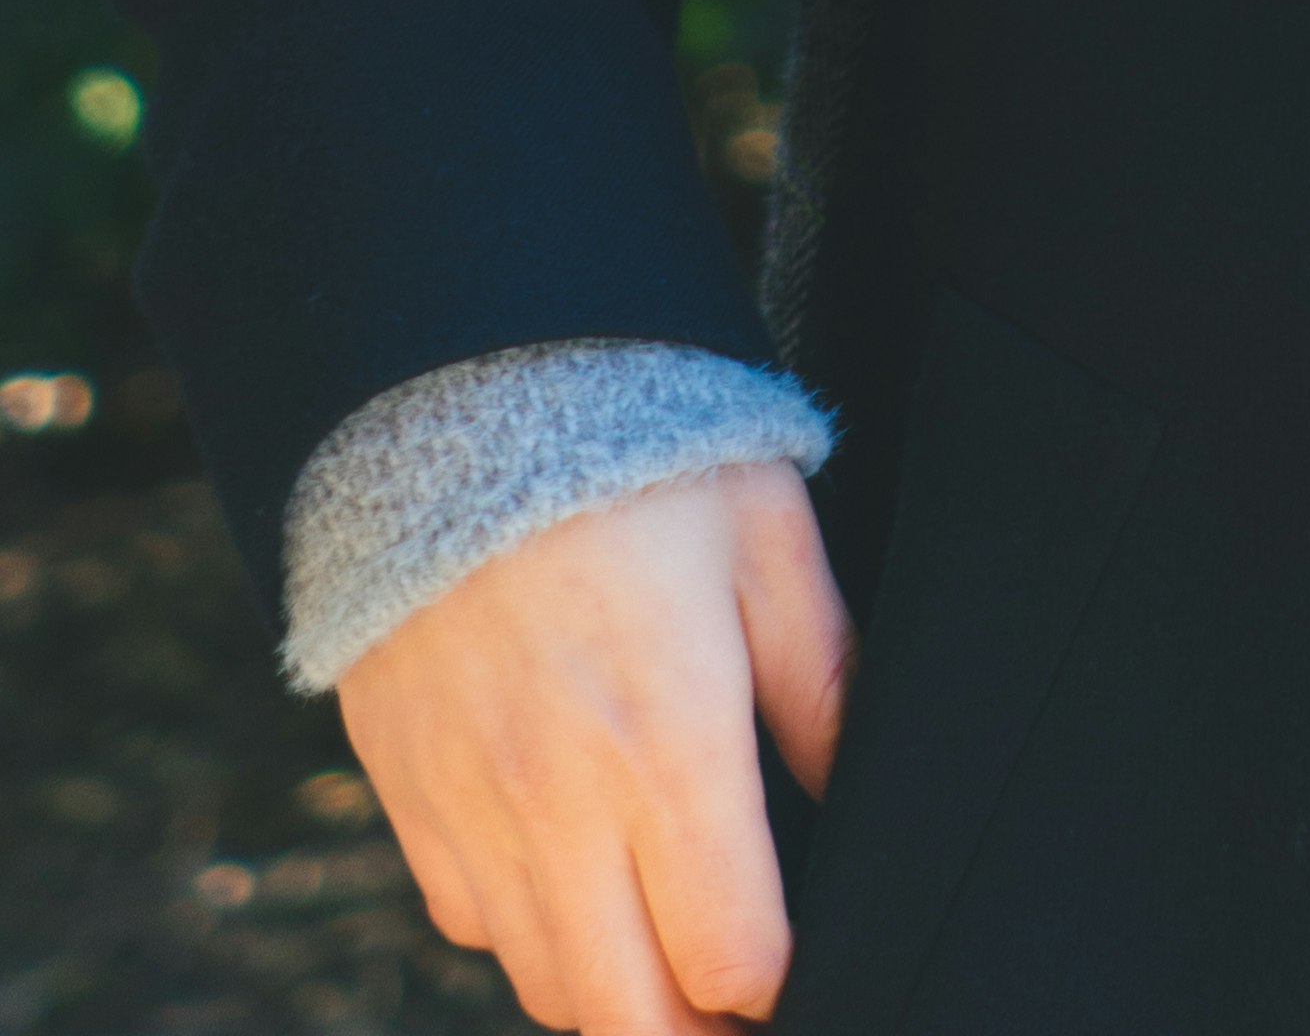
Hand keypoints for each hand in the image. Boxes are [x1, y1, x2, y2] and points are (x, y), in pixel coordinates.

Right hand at [338, 456, 856, 1033]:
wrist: (449, 385)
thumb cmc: (626, 443)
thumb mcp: (767, 531)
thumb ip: (824, 677)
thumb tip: (853, 787)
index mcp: (669, 739)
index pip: (732, 958)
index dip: (780, 982)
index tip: (799, 956)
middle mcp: (560, 799)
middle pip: (629, 1017)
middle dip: (696, 1030)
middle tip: (739, 996)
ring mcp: (472, 806)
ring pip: (545, 988)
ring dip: (616, 994)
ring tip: (670, 955)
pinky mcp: (408, 791)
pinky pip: (471, 921)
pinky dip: (528, 931)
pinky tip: (576, 875)